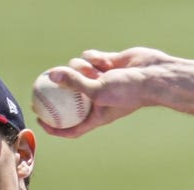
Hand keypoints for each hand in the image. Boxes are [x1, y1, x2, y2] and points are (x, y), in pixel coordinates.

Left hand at [36, 47, 174, 137]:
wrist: (154, 75)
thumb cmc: (129, 90)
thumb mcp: (98, 90)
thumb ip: (74, 83)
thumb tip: (51, 75)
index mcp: (96, 115)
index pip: (71, 127)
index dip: (54, 127)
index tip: (40, 120)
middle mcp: (97, 99)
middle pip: (69, 98)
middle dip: (55, 91)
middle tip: (41, 85)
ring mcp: (101, 81)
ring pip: (77, 71)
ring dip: (80, 68)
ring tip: (92, 68)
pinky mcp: (106, 64)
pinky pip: (90, 58)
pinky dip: (94, 58)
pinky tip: (104, 60)